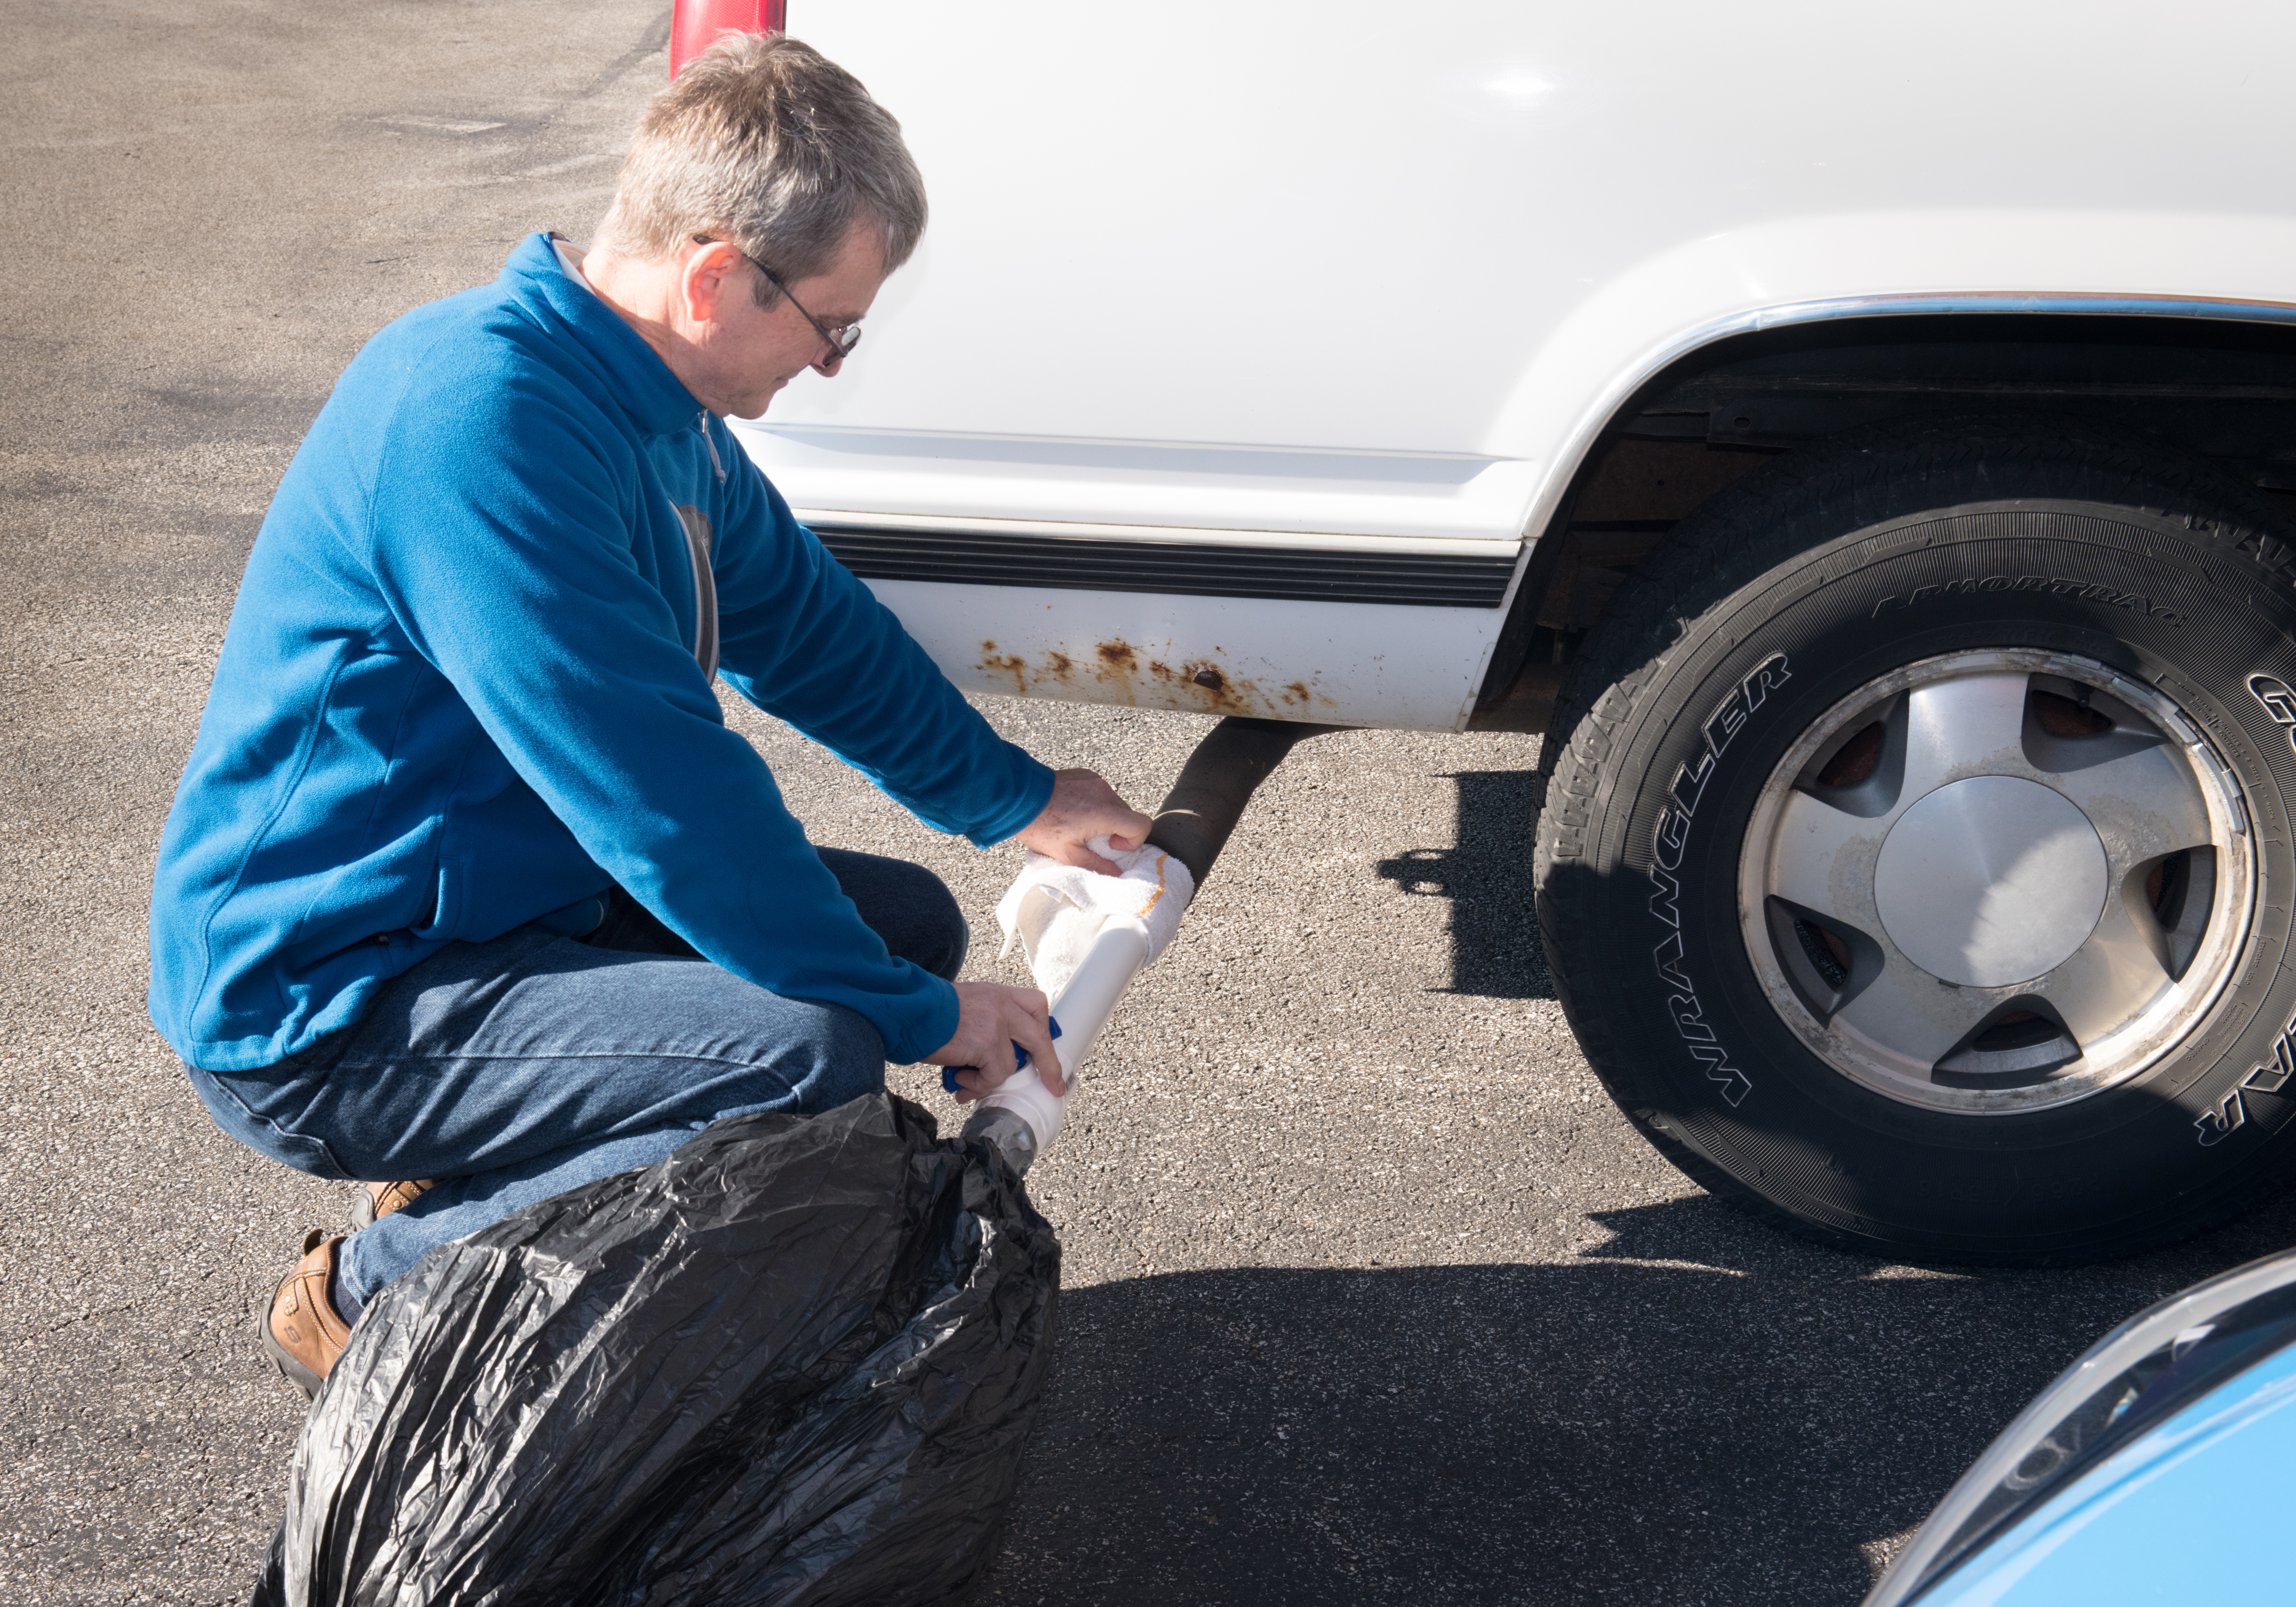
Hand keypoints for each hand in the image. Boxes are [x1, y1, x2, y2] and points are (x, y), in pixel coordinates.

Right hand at [924, 981, 1065, 1101]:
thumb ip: (985, 1024)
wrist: (906, 1009)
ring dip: (990, 1080)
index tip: (1045, 1050)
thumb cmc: (926, 1012)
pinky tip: (958, 1079)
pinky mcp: (986, 1043)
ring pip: (1011, 1064)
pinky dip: (977, 1084)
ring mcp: (996, 1023)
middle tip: (1053, 1084)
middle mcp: (1001, 1005)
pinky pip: (994, 1075)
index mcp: (997, 994)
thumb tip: (990, 1057)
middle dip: (1049, 1064)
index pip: (1034, 1005)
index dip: (1042, 1030)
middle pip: (1039, 1035)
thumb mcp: (964, 1008)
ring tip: (965, 1082)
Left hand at [1015, 768, 1154, 875]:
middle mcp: (1103, 793)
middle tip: (1092, 839)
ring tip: (1080, 824)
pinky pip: (1100, 792)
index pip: (1142, 824)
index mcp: (1103, 813)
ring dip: (1105, 816)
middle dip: (1117, 830)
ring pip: (1114, 803)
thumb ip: (1097, 865)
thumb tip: (1116, 873)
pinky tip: (1073, 810)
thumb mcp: (1067, 854)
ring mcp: (1095, 781)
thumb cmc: (1039, 825)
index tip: (1112, 845)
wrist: (1017, 798)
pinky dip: (1094, 803)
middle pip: (1128, 815)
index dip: (1133, 840)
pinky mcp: (1086, 775)